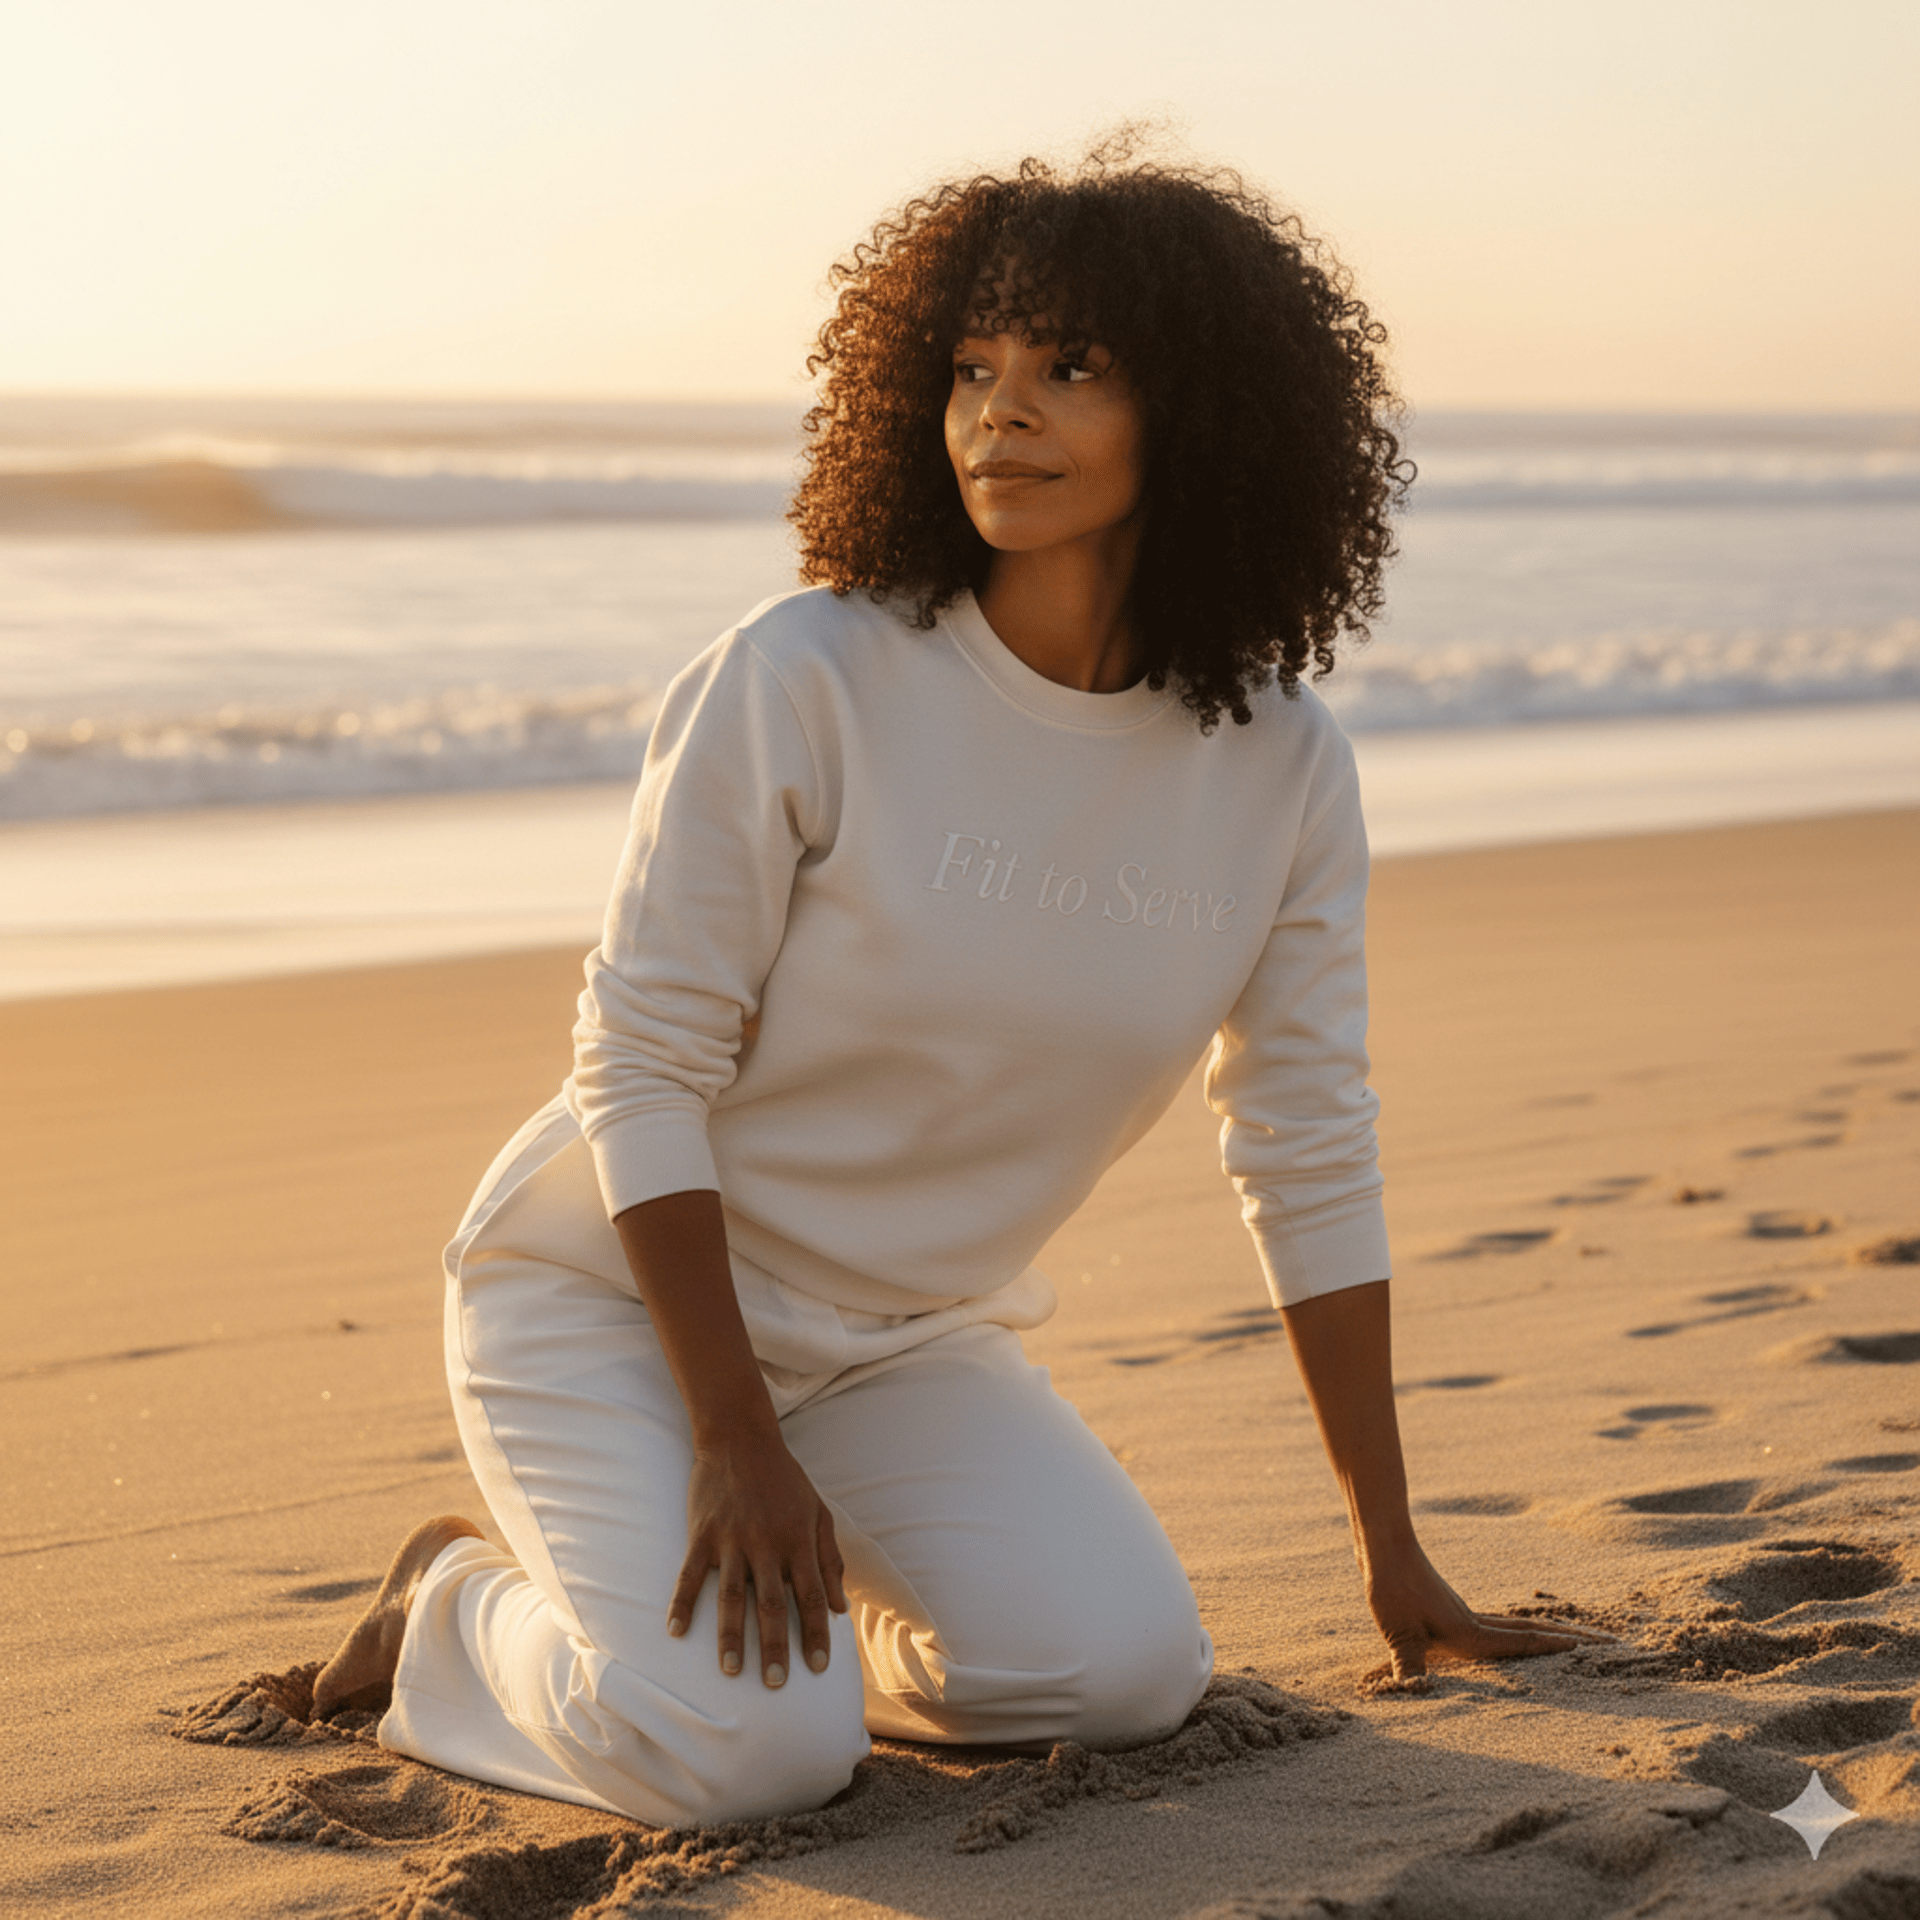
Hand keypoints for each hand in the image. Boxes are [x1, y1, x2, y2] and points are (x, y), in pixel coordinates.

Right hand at [668, 1424, 847, 1686]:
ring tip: (731, 1671)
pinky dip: (682, 1604)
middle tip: (775, 1685)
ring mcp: (732, 1539)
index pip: (811, 1595)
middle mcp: (767, 1543)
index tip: (819, 1668)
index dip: (817, 1632)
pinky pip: (689, 1574)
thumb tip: (839, 1607)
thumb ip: (829, 1558)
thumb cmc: (785, 1479)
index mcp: (799, 1540)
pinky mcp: (702, 1533)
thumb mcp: (818, 1511)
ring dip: (731, 1636)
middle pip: (772, 1604)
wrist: (741, 1437)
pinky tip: (675, 1632)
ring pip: (731, 1596)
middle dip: (775, 1647)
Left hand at [1362, 1537, 1615, 1687]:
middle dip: (1569, 1639)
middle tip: (1608, 1643)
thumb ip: (1408, 1668)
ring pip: (1515, 1626)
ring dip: (1546, 1634)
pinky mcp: (1448, 1607)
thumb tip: (1415, 1696)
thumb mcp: (1398, 1634)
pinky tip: (1508, 1636)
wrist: (1382, 1545)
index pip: (1523, 1644)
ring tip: (1574, 1642)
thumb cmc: (1392, 1588)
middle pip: (1532, 1632)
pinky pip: (1495, 1624)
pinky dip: (1517, 1631)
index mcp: (1471, 1633)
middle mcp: (1475, 1622)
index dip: (1555, 1649)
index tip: (1593, 1650)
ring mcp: (1463, 1612)